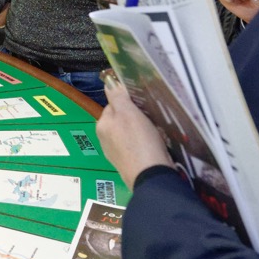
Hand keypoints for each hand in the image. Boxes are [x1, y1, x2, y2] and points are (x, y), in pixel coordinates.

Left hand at [97, 74, 171, 189]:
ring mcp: (116, 154)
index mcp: (102, 125)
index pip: (113, 105)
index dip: (128, 103)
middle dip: (135, 118)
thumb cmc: (139, 141)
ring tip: (156, 132)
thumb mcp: (128, 113)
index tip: (142, 105)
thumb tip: (109, 82)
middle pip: (122, 120)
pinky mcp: (129, 164)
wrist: (151, 176)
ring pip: (130, 134)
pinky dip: (145, 144)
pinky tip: (156, 145)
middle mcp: (104, 140)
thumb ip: (118, 97)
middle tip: (151, 118)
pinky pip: (137, 147)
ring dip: (141, 131)